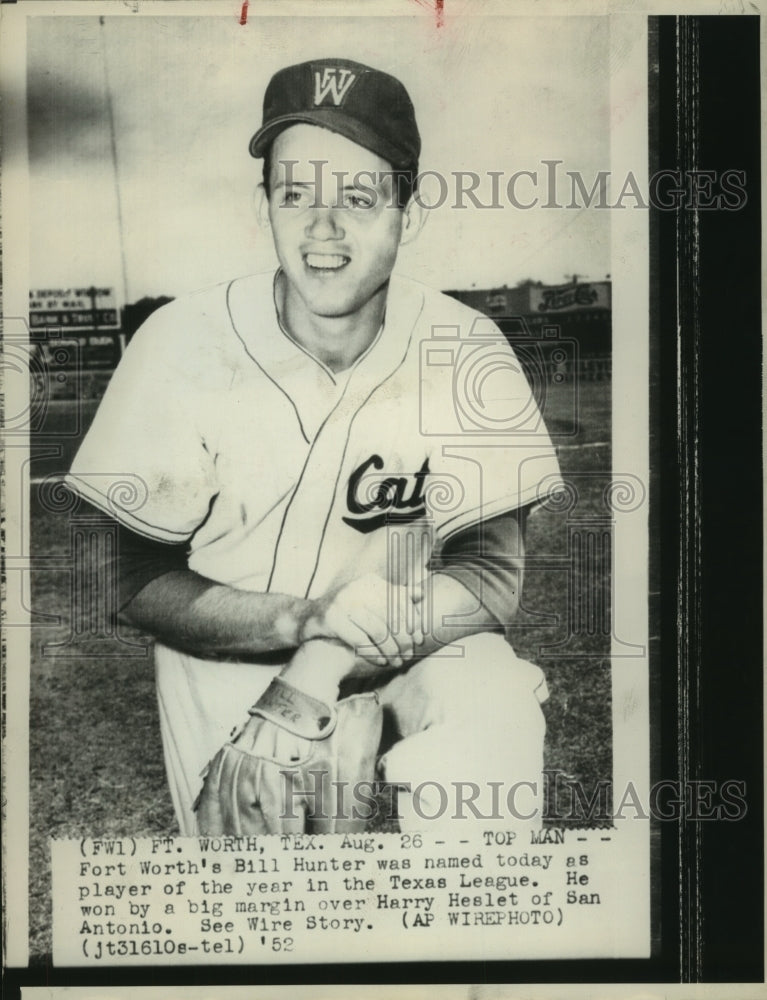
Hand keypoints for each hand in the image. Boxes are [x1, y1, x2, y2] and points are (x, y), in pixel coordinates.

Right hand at [299, 573, 424, 667]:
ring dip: (390, 650)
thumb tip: (421, 593)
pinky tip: (381, 662)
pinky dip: (373, 653)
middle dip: (403, 639)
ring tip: (396, 662)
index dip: (413, 620)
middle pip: (391, 616)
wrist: (308, 619)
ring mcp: (343, 602)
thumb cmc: (346, 613)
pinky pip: (360, 640)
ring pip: (377, 629)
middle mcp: (357, 588)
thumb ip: (395, 596)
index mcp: (370, 581)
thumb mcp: (370, 600)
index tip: (420, 639)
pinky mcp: (332, 618)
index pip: (400, 601)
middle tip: (409, 655)